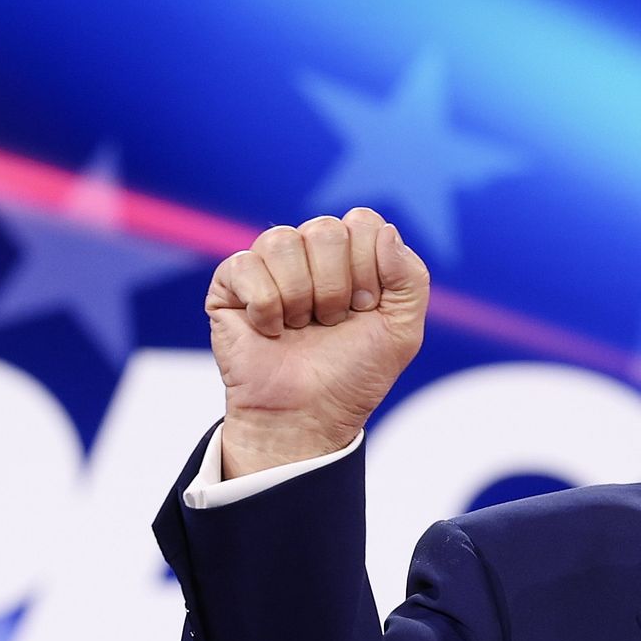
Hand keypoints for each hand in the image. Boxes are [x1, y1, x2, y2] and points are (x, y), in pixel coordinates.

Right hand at [205, 207, 429, 476]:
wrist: (308, 418)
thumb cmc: (351, 376)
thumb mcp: (402, 331)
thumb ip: (411, 277)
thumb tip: (385, 231)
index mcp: (349, 254)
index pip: (361, 222)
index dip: (367, 269)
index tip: (363, 310)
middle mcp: (308, 252)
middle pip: (324, 230)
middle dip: (334, 288)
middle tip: (329, 324)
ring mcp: (267, 265)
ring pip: (281, 241)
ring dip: (299, 298)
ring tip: (299, 328)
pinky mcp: (230, 284)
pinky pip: (246, 265)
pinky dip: (265, 306)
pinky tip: (270, 331)